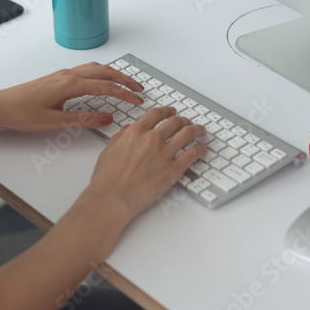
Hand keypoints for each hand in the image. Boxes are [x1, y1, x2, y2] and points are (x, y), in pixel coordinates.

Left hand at [0, 63, 143, 132]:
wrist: (0, 105)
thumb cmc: (22, 114)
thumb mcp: (55, 122)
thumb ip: (83, 120)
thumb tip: (107, 118)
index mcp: (69, 85)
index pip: (105, 86)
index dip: (124, 93)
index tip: (138, 100)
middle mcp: (68, 75)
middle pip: (104, 72)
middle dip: (124, 79)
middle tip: (140, 89)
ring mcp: (62, 74)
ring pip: (95, 68)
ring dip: (113, 74)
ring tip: (126, 83)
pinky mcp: (58, 78)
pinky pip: (86, 70)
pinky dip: (101, 73)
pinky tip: (102, 81)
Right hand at [88, 107, 206, 220]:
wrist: (112, 198)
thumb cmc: (107, 179)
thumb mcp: (109, 150)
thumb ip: (121, 137)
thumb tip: (128, 130)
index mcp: (136, 132)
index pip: (157, 114)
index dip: (167, 110)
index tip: (171, 112)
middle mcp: (152, 139)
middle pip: (175, 121)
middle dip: (183, 120)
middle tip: (187, 122)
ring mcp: (164, 154)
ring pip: (188, 133)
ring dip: (196, 130)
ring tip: (200, 131)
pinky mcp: (173, 170)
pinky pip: (193, 154)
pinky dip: (200, 149)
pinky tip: (202, 149)